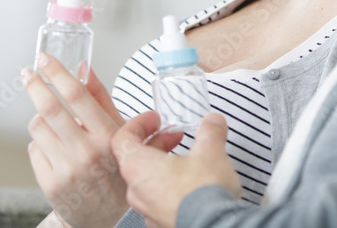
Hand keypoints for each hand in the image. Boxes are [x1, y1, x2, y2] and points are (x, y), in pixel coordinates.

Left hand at [24, 53, 129, 227]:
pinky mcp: (50, 184)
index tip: (45, 60)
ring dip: (41, 118)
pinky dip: (41, 143)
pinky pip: (34, 149)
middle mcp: (87, 153)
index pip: (78, 96)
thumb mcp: (120, 130)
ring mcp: (67, 170)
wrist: (110, 216)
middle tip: (28, 74)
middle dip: (35, 86)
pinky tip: (54, 147)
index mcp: (108, 136)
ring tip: (52, 123)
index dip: (58, 73)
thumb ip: (101, 99)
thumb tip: (84, 69)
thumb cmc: (117, 167)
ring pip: (38, 128)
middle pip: (50, 109)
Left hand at [112, 111, 241, 227]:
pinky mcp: (160, 223)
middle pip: (135, 159)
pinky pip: (159, 200)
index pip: (122, 138)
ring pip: (148, 181)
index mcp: (138, 167)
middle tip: (176, 136)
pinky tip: (192, 185)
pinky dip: (171, 187)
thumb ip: (210, 130)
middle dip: (157, 143)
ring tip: (188, 160)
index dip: (139, 124)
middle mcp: (136, 191)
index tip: (154, 120)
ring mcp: (147, 210)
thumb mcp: (211, 151)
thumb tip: (212, 122)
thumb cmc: (203, 194)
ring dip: (164, 165)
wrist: (214, 227)